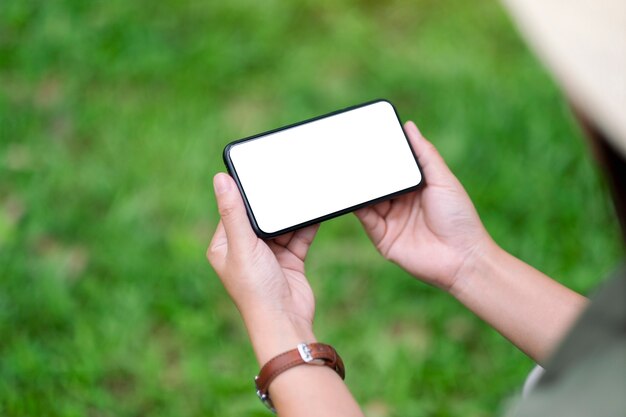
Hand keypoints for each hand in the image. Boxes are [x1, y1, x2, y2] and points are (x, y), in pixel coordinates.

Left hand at [207, 173, 318, 363]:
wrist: (285, 321)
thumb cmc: (256, 289)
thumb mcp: (243, 245)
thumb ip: (234, 212)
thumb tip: (220, 179)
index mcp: (225, 245)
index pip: (233, 210)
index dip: (245, 193)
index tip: (257, 171)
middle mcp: (245, 249)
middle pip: (260, 216)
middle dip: (272, 202)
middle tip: (284, 178)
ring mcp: (268, 255)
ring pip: (281, 225)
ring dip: (290, 214)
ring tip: (302, 193)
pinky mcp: (289, 260)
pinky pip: (298, 236)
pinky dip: (305, 226)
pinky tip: (314, 211)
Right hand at [355, 121, 492, 291]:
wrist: (461, 258)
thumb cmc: (459, 218)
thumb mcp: (443, 180)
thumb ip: (425, 154)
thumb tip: (409, 126)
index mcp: (415, 187)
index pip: (392, 167)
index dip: (380, 155)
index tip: (365, 137)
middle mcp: (400, 202)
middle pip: (377, 182)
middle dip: (364, 169)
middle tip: (348, 151)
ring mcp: (390, 220)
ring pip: (367, 198)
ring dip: (357, 186)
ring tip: (344, 169)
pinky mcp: (382, 238)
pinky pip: (364, 218)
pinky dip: (355, 206)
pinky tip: (350, 192)